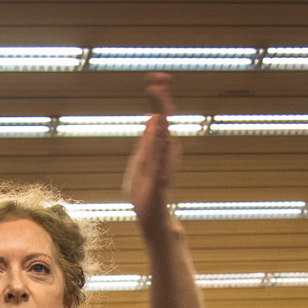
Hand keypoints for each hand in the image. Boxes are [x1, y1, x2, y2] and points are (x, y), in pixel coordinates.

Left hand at [121, 73, 179, 236]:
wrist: (158, 229)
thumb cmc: (149, 199)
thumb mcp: (142, 166)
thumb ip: (148, 143)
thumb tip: (153, 118)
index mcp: (156, 151)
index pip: (159, 119)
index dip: (159, 99)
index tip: (158, 77)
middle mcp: (162, 159)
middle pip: (163, 126)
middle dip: (161, 103)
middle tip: (159, 80)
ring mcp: (163, 174)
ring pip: (164, 144)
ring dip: (162, 126)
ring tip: (160, 108)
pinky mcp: (160, 191)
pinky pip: (163, 170)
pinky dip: (164, 158)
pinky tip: (165, 144)